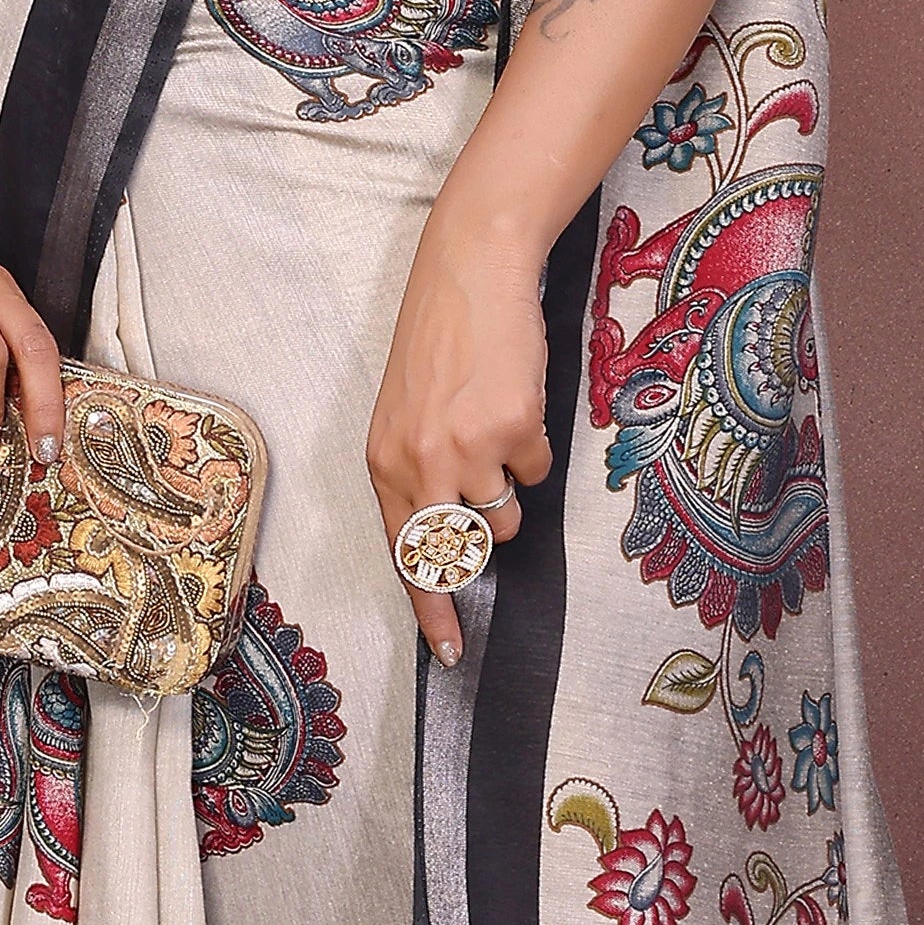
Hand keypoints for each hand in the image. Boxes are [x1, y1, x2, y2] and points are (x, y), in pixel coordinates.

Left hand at [367, 204, 550, 667]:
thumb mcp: (407, 414)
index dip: (430, 608)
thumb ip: (419, 475)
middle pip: (461, 548)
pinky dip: (535, 448)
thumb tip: (452, 538)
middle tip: (489, 497)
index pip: (405, 555)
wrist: (472, 273)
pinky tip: (516, 404)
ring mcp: (469, 449)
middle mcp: (420, 463)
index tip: (447, 651)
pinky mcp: (516, 429)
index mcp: (385, 463)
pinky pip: (539, 472)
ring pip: (507, 515)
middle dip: (484, 541)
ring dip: (511, 485)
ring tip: (497, 428)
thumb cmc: (441, 342)